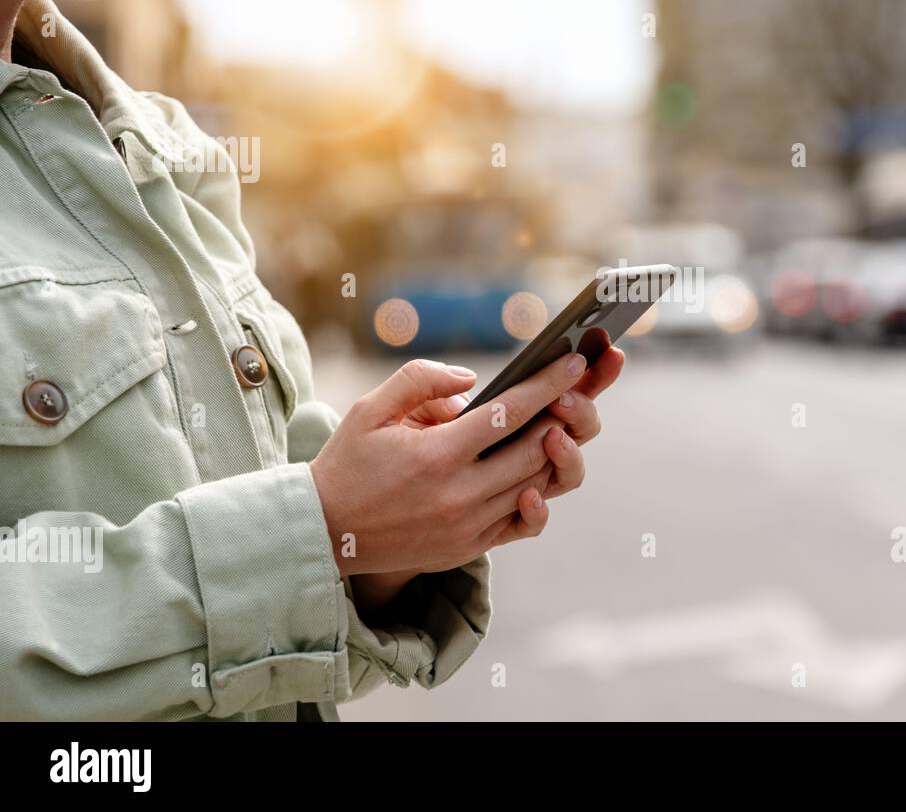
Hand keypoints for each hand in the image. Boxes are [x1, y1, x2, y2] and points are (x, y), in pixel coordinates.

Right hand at [348, 347, 625, 608]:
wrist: (324, 533)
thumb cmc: (347, 463)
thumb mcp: (369, 409)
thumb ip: (419, 380)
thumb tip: (471, 380)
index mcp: (436, 456)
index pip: (509, 413)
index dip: (548, 385)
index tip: (575, 363)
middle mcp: (459, 495)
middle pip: (535, 451)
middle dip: (564, 416)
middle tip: (577, 389)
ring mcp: (468, 526)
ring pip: (536, 485)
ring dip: (555, 453)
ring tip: (560, 425)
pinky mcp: (470, 547)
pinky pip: (524, 523)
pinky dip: (539, 497)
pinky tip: (536, 475)